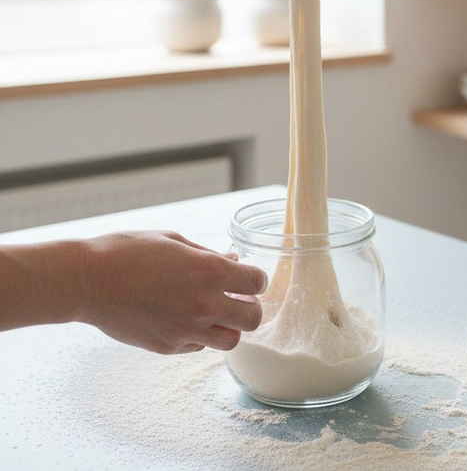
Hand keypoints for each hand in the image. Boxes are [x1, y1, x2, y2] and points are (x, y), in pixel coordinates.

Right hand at [80, 231, 266, 354]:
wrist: (87, 280)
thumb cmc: (129, 252)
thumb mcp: (174, 241)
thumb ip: (208, 255)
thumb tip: (232, 260)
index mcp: (210, 271)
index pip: (257, 281)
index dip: (256, 279)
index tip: (249, 278)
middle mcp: (204, 304)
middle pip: (253, 319)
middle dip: (252, 308)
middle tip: (240, 300)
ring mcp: (186, 329)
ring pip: (230, 341)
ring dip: (229, 328)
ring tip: (216, 314)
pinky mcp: (167, 347)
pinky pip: (198, 347)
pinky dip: (200, 336)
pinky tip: (187, 320)